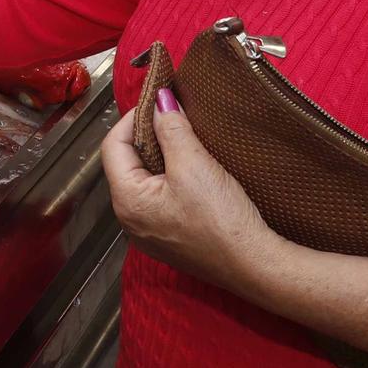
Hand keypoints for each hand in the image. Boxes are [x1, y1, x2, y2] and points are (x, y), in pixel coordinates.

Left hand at [100, 90, 282, 296]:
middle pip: (127, 163)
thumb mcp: (194, 165)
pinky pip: (159, 199)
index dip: (133, 119)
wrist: (254, 265)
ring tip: (183, 138)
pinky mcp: (169, 239)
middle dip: (148, 136)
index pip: (113, 146)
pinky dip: (170, 178)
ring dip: (161, 157)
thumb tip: (160, 101)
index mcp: (126, 201)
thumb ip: (172, 129)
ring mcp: (148, 233)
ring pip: (144, 181)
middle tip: (172, 116)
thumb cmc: (222, 220)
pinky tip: (191, 169)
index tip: (157, 102)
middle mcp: (129, 220)